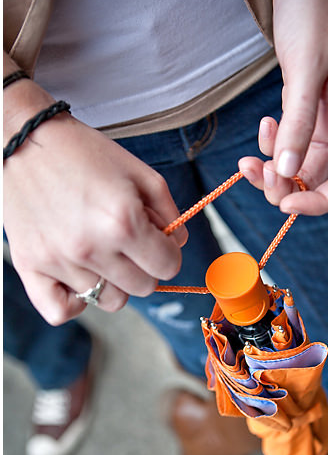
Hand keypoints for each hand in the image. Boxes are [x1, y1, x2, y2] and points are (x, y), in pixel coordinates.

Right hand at [3, 76, 186, 324]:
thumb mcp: (139, 172)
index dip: (168, 253)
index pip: (168, 266)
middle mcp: (92, 247)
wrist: (23, 142)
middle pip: (143, 288)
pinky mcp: (30, 267)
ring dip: (114, 283)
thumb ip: (168, 212)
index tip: (158, 241)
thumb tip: (178, 244)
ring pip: (109, 301)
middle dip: (146, 267)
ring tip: (102, 255)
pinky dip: (75, 302)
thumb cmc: (83, 153)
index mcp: (123, 221)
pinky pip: (61, 312)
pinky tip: (78, 279)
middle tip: (131, 245)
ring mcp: (59, 261)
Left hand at [239, 0, 327, 215]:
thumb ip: (299, 120)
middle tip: (257, 173)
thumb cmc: (316, 15)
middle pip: (315, 180)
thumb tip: (288, 169)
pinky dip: (270, 145)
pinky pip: (285, 143)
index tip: (287, 203)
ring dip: (271, 170)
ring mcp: (317, 120)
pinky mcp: (300, 110)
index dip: (320, 202)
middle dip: (285, 186)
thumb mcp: (306, 68)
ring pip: (296, 166)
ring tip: (248, 159)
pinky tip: (264, 126)